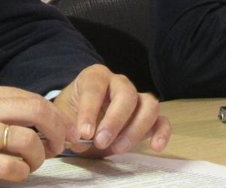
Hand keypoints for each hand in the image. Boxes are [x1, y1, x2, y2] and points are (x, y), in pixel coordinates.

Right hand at [0, 83, 76, 187]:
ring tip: (33, 164)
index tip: (63, 132)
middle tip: (57, 147)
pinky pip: (9, 166)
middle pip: (35, 111)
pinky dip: (21, 172)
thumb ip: (2, 108)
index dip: (55, 116)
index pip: (32, 98)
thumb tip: (42, 118)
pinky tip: (18, 174)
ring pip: (26, 140)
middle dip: (56, 131)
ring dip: (38, 156)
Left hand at [52, 64, 170, 155]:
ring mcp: (137, 98)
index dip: (89, 110)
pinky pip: (163, 120)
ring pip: (149, 104)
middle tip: (101, 142)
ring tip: (118, 148)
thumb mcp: (62, 115)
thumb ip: (65, 124)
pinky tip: (155, 147)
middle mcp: (119, 83)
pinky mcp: (149, 117)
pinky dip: (162, 133)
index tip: (84, 133)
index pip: (95, 87)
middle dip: (114, 120)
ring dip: (135, 128)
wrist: (83, 122)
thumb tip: (74, 136)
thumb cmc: (73, 115)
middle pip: (126, 94)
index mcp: (95, 77)